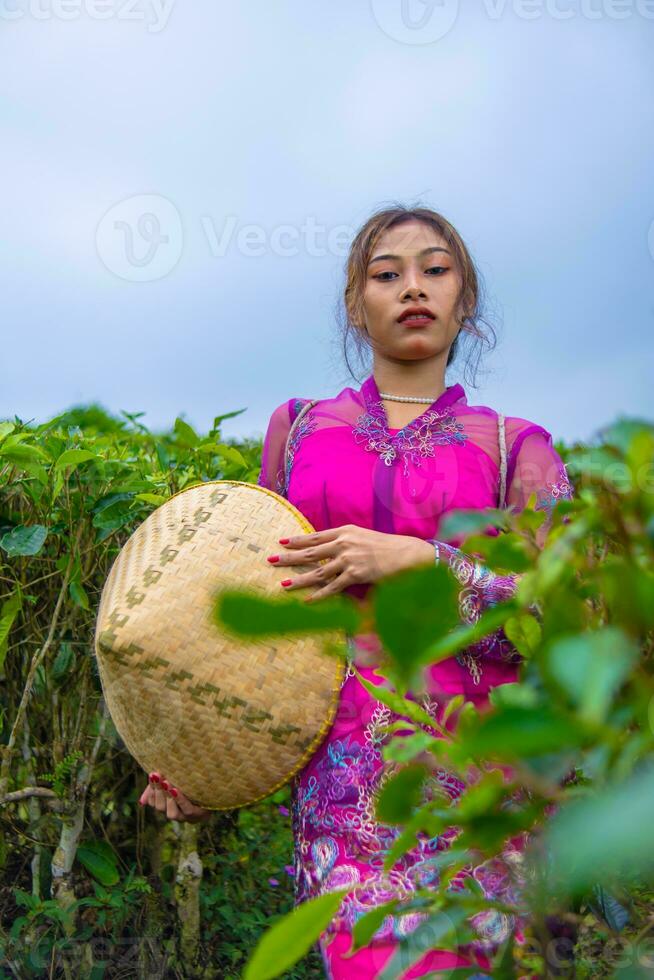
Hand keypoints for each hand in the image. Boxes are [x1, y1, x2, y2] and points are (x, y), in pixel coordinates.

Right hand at [139, 771, 211, 822]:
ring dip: (168, 797)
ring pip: (171, 813)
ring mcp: (187, 817)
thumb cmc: (193, 782)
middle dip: (158, 791)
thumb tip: (141, 802)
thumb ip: (158, 790)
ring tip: (167, 782)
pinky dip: (180, 800)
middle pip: (160, 807)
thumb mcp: (174, 782)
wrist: (218, 784)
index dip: (152, 790)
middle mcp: (176, 814)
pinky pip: (187, 809)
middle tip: (158, 775)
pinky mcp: (199, 815)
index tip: (153, 774)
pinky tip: (176, 789)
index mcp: (168, 805)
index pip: (153, 802)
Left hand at [266, 524, 433, 602]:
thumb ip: (347, 542)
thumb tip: (331, 551)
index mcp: (346, 531)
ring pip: (318, 571)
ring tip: (283, 585)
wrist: (408, 554)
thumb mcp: (364, 538)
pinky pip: (333, 587)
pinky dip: (319, 595)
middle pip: (311, 552)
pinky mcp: (356, 574)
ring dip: (299, 580)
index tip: (283, 542)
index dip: (298, 540)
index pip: (316, 536)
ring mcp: (349, 559)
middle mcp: (344, 543)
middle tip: (271, 560)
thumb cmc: (388, 547)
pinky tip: (307, 600)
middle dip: (289, 557)